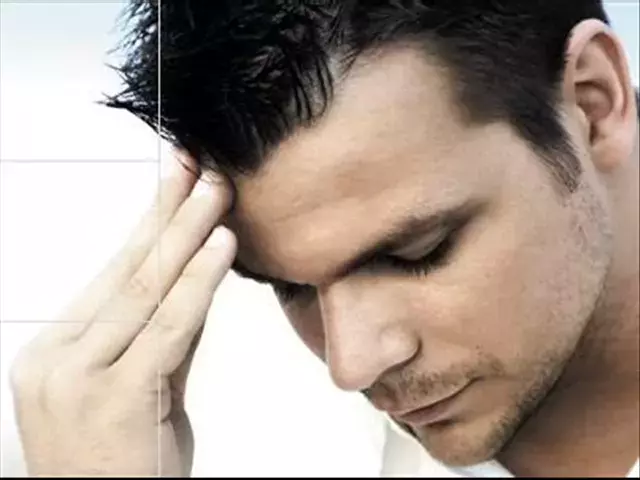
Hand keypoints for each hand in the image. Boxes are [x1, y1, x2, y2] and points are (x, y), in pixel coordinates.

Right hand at [9, 151, 236, 476]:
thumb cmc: (122, 466)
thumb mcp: (142, 392)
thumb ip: (166, 338)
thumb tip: (199, 279)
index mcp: (55, 352)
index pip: (114, 275)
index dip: (150, 225)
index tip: (177, 183)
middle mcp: (57, 358)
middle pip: (126, 271)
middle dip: (168, 213)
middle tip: (200, 166)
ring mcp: (78, 378)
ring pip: (144, 291)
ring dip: (186, 233)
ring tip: (216, 190)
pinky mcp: (116, 398)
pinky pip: (166, 329)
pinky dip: (197, 284)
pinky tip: (219, 247)